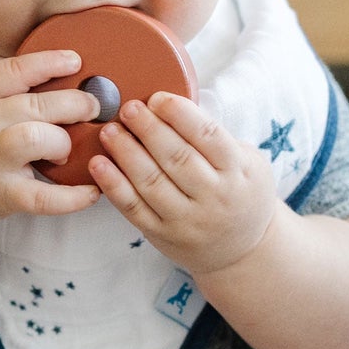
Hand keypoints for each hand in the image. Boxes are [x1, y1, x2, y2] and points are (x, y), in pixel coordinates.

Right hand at [0, 49, 101, 229]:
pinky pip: (44, 196)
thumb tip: (62, 77)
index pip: (13, 71)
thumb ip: (4, 93)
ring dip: (62, 142)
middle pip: (34, 105)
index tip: (76, 61)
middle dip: (73, 104)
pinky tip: (91, 192)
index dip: (48, 63)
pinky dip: (73, 197)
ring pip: (36, 139)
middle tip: (92, 107)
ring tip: (66, 151)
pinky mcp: (2, 196)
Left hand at [89, 91, 278, 277]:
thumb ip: (217, 138)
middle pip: (176, 157)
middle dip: (148, 129)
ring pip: (151, 182)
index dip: (180, 114)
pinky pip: (133, 208)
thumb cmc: (241, 194)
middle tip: (128, 108)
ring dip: (126, 153)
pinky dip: (113, 186)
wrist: (243, 251)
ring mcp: (187, 220)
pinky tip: (98, 165)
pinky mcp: (163, 235)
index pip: (208, 136)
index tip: (157, 98)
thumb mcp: (249, 163)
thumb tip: (172, 105)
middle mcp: (214, 197)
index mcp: (238, 171)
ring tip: (109, 131)